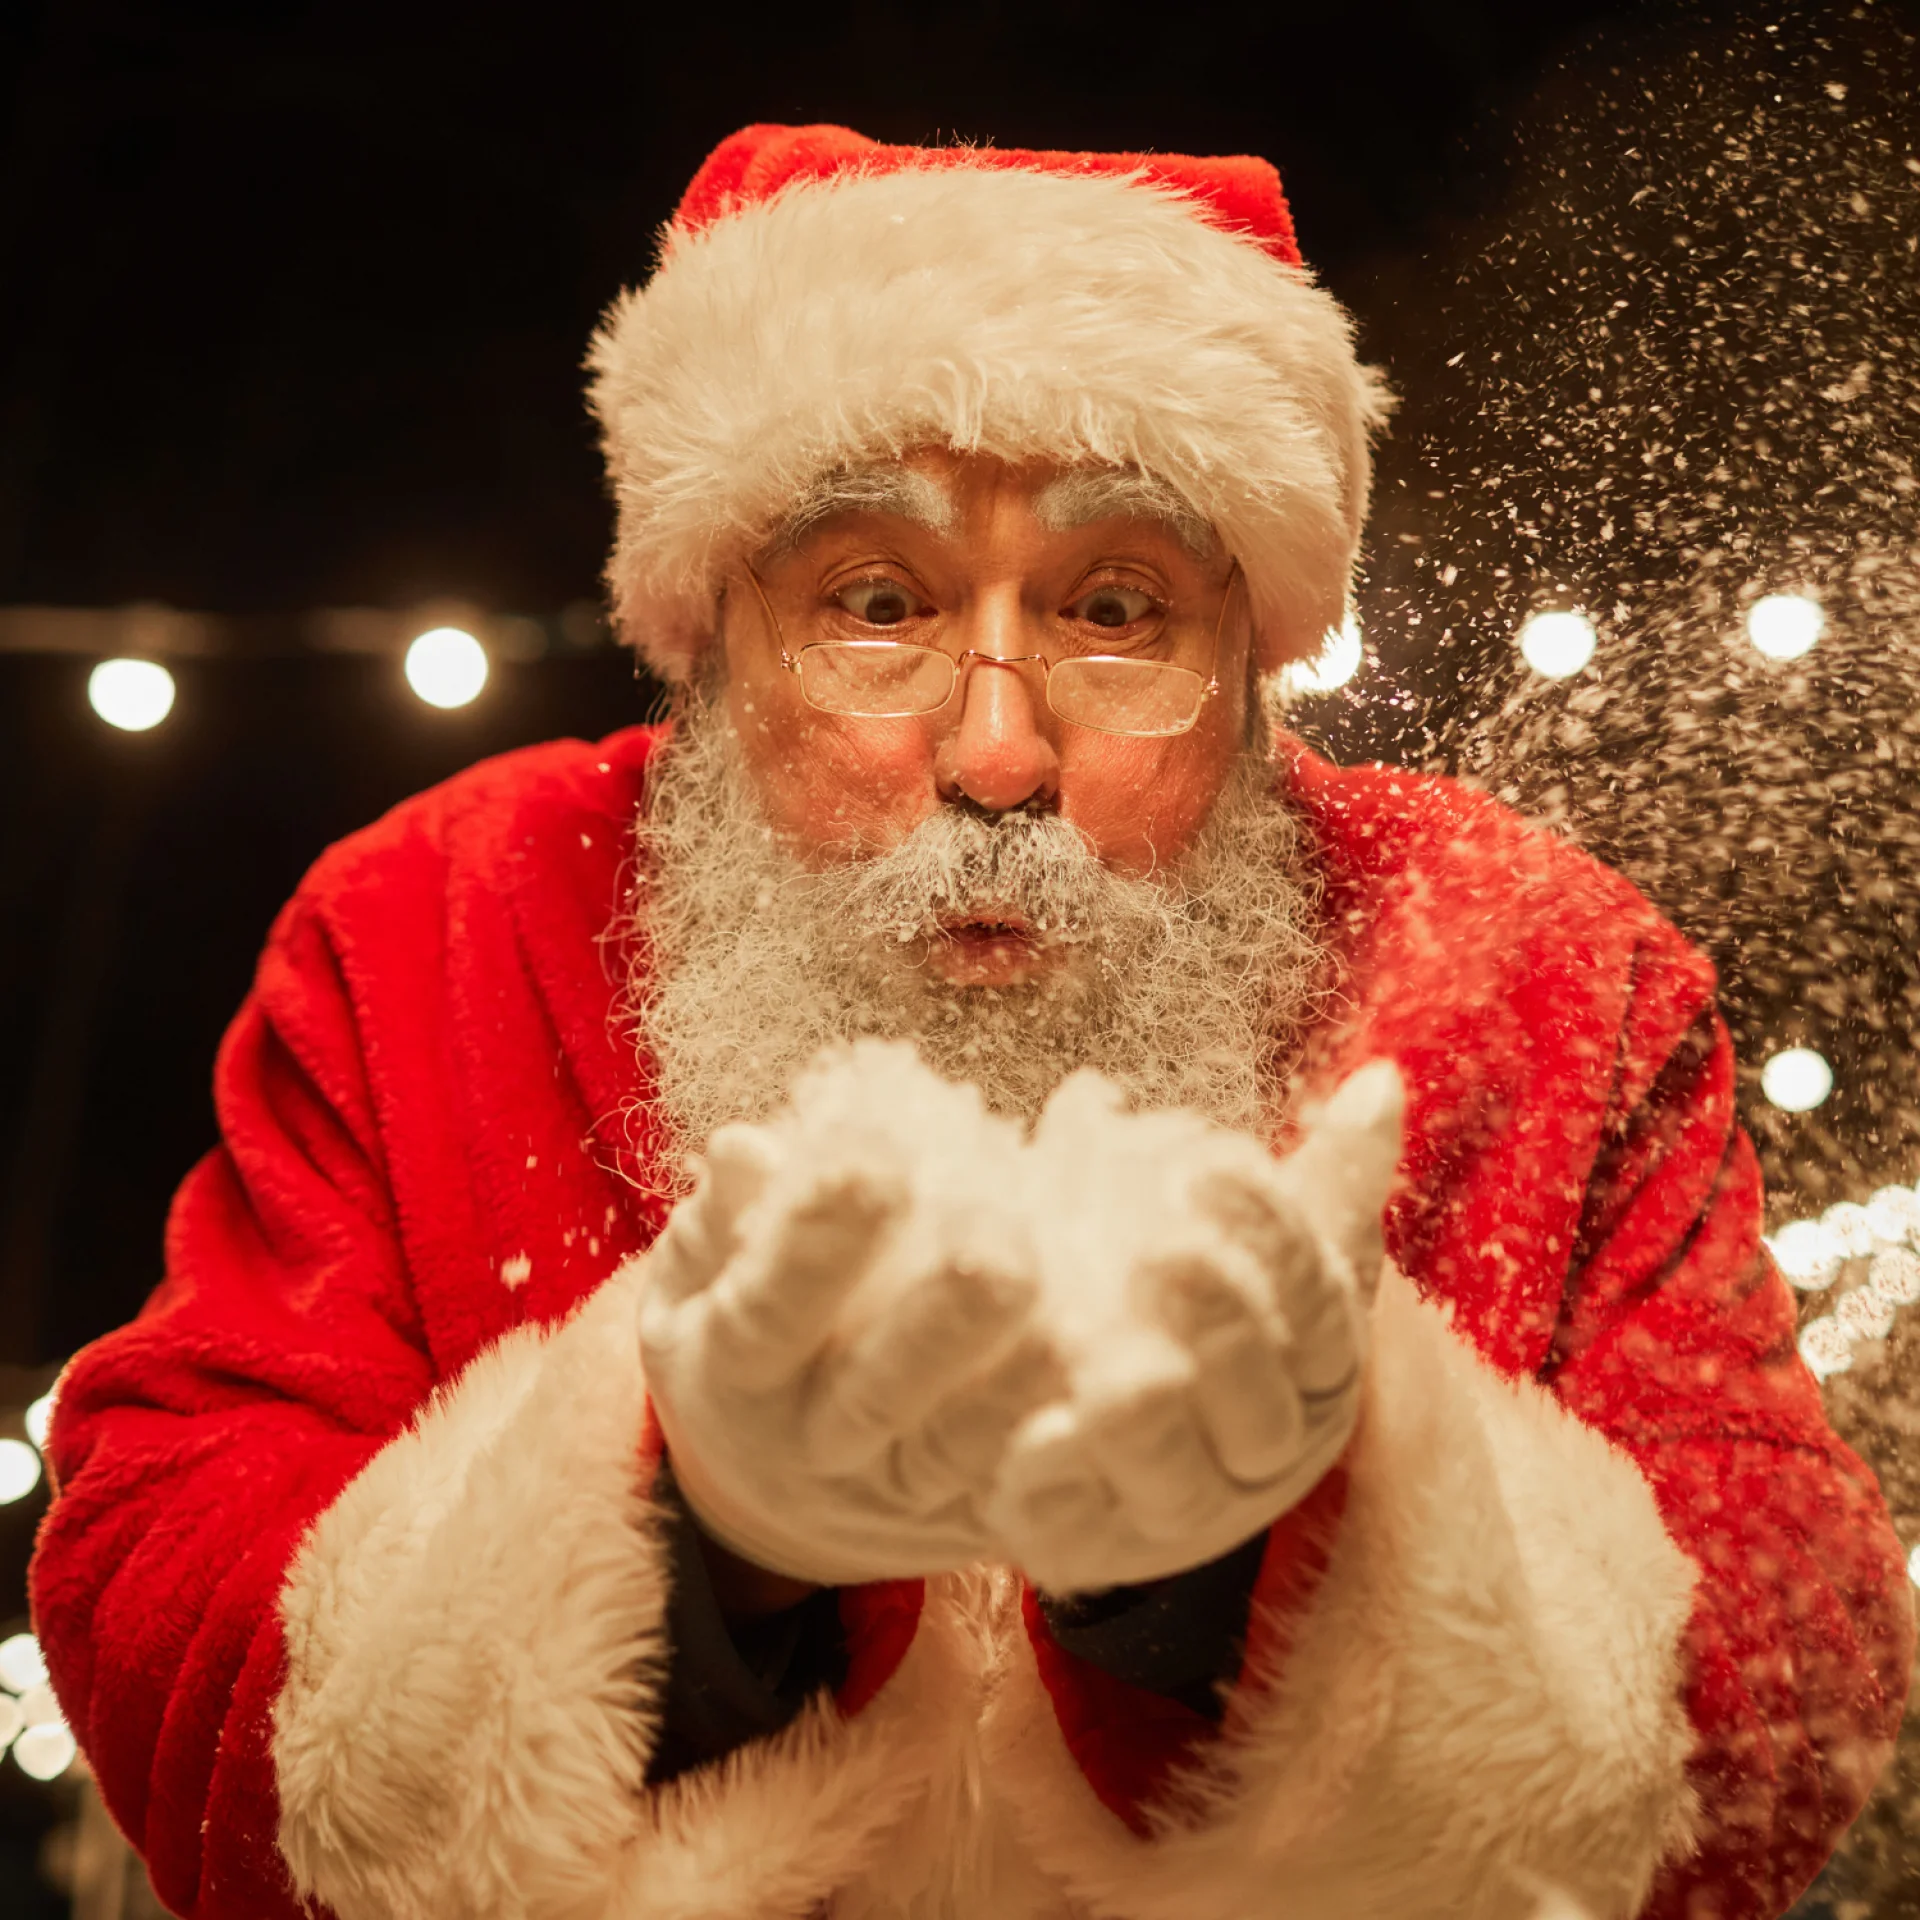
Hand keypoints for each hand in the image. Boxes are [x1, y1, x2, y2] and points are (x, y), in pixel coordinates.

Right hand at [637, 1041, 1057, 1586]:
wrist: (761, 1485)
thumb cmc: (737, 1325)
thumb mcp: (698, 1277)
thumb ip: (724, 1217)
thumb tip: (745, 1150)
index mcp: (733, 1372)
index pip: (770, 1306)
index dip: (816, 1237)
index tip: (869, 1153)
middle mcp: (811, 1444)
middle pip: (877, 1393)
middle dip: (942, 1319)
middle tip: (1003, 1245)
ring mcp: (894, 1493)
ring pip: (963, 1450)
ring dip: (1026, 1385)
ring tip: (1084, 1317)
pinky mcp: (968, 1519)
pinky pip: (1023, 1491)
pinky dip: (1073, 1444)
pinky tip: (1122, 1375)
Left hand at [987, 1061, 1403, 1592]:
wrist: (1069, 1406)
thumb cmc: (1186, 1302)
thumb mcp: (1242, 1234)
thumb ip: (1316, 1176)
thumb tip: (1382, 1080)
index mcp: (1311, 1371)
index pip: (1319, 1308)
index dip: (1272, 1237)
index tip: (1212, 1166)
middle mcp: (1258, 1451)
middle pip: (1264, 1405)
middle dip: (1222, 1325)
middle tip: (1161, 1252)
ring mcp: (1176, 1508)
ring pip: (1183, 1482)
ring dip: (1148, 1421)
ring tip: (1106, 1363)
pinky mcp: (1084, 1543)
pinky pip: (1077, 1532)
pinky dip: (1056, 1486)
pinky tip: (1031, 1437)